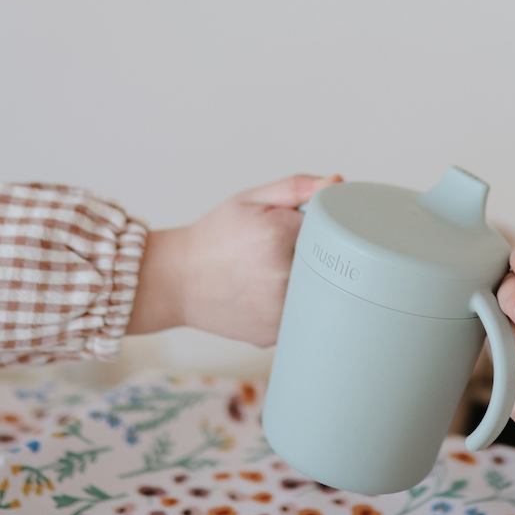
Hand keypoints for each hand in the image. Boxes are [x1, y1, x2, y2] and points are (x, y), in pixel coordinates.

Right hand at [127, 173, 341, 345]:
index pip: (329, 228)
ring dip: (306, 282)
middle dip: (314, 256)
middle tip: (284, 252)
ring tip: (273, 273)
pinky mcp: (275, 333)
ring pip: (316, 292)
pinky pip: (301, 315)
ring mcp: (279, 309)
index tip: (307, 231)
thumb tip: (338, 182)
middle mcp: (281, 276)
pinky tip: (268, 295)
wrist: (176, 281)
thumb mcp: (251, 201)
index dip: (320, 228)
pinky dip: (292, 305)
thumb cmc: (213, 238)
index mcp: (277, 235)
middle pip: (326, 263)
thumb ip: (297, 188)